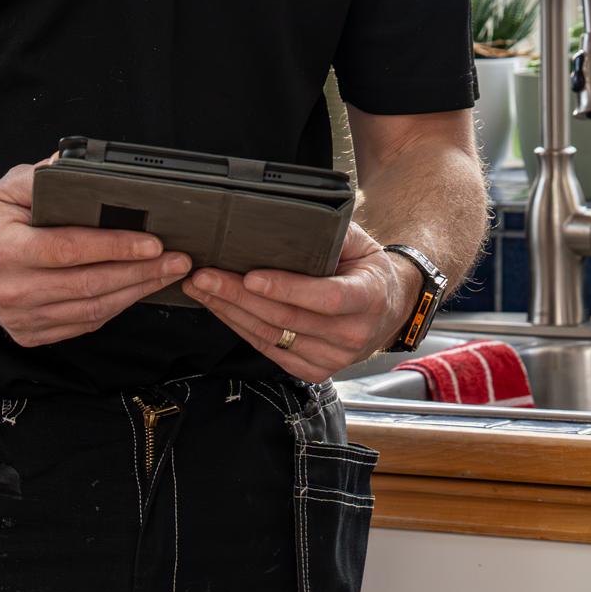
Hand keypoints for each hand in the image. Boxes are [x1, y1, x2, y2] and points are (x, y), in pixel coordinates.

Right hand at [0, 162, 190, 347]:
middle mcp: (11, 289)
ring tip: (167, 274)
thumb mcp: (9, 187)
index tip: (153, 242)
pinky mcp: (29, 335)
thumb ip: (43, 175)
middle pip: (88, 285)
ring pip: (91, 310)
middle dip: (140, 272)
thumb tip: (75, 163)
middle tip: (177, 259)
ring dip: (135, 292)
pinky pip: (82, 325)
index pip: (69, 250)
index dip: (115, 247)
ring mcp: (20, 318)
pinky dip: (115, 308)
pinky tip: (137, 290)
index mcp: (4, 249)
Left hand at [182, 221, 411, 381]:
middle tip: (206, 276)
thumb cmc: (367, 271)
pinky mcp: (313, 370)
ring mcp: (332, 358)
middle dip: (240, 296)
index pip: (326, 298)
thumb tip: (289, 221)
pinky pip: (269, 349)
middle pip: (287, 318)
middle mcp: (352, 334)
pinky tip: (221, 309)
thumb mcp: (360, 244)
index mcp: (369, 298)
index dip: (286, 288)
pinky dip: (240, 328)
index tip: (250, 276)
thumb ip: (330, 234)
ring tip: (203, 289)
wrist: (387, 310)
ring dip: (231, 312)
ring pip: (272, 336)